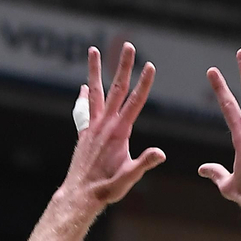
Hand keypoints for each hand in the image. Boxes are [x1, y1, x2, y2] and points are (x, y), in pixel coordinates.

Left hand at [60, 43, 166, 209]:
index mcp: (118, 132)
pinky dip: (84, 96)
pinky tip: (84, 87)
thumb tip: (161, 153)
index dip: (144, 83)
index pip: (135, 102)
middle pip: (116, 89)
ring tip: (93, 50)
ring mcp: (92, 126)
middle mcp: (104, 124)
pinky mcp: (84, 133)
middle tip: (128, 46)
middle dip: (123, 66)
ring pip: (95, 92)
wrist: (80, 195)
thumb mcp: (129, 177)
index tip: (151, 66)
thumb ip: (144, 163)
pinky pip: (84, 109)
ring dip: (96, 70)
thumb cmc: (107, 188)